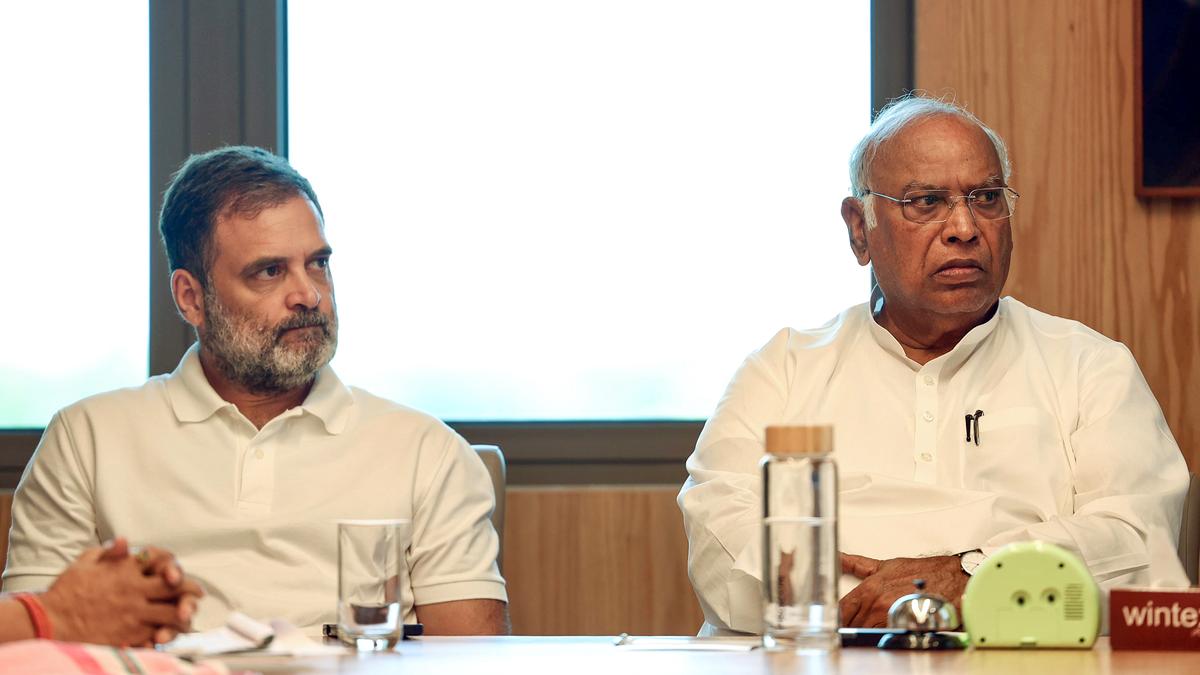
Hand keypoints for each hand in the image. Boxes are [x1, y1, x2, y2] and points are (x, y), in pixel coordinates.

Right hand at [39, 538, 203, 646]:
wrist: (50, 622)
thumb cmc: (67, 591)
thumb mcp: (85, 563)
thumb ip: (109, 553)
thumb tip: (124, 541)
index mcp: (127, 570)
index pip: (163, 564)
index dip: (176, 568)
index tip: (180, 576)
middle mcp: (135, 591)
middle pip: (175, 590)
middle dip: (189, 593)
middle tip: (197, 596)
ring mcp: (134, 614)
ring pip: (172, 615)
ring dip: (183, 616)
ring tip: (187, 618)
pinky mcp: (129, 635)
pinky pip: (155, 635)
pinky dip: (165, 635)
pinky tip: (168, 635)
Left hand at [838, 553, 967, 627]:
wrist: (955, 579)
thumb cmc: (925, 572)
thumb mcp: (886, 565)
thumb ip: (858, 565)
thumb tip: (839, 558)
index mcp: (870, 588)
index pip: (842, 608)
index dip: (836, 617)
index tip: (831, 621)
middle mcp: (878, 603)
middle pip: (851, 623)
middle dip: (848, 627)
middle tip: (845, 631)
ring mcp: (892, 617)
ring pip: (866, 632)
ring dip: (864, 633)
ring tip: (864, 633)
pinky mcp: (906, 627)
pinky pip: (887, 637)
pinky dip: (882, 637)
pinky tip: (884, 635)